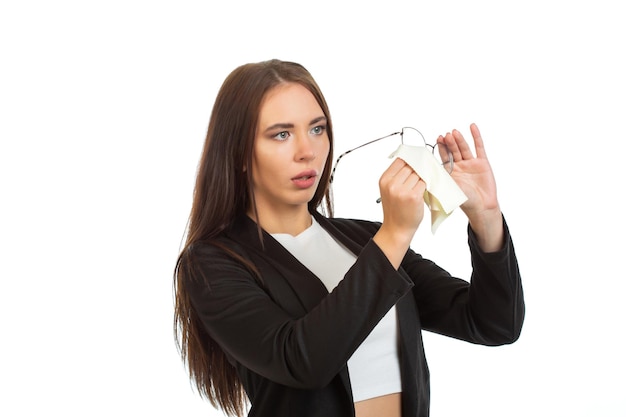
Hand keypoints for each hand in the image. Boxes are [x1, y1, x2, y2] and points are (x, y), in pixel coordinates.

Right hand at [373, 158, 425, 267]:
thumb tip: (413, 161)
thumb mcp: (389, 190)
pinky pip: (424, 183)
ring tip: (419, 187)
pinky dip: (425, 187)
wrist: (397, 228)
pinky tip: (422, 192)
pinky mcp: (413, 196)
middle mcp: (392, 184)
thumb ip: (396, 176)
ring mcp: (402, 190)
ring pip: (419, 174)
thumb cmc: (395, 209)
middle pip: (411, 166)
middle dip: (417, 170)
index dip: (410, 161)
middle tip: (420, 176)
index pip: (400, 160)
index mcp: (384, 180)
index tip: (415, 163)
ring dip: (422, 179)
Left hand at [438, 123, 503, 250]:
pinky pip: (479, 147)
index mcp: (450, 173)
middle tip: (445, 136)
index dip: (441, 148)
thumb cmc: (464, 201)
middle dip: (449, 143)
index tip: (437, 139)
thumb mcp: (449, 188)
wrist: (481, 207)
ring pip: (464, 148)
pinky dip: (476, 137)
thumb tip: (424, 172)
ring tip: (454, 132)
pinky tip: (472, 127)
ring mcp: (471, 163)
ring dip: (459, 140)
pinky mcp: (482, 163)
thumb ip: (440, 178)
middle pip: (453, 151)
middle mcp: (460, 166)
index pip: (444, 157)